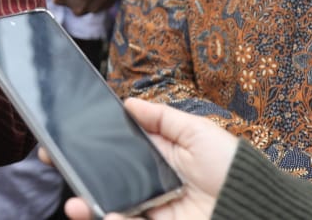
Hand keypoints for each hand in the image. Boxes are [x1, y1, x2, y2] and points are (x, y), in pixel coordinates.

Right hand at [57, 98, 238, 219]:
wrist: (257, 208)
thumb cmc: (233, 168)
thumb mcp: (199, 132)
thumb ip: (162, 118)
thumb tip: (127, 103)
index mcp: (160, 155)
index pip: (119, 147)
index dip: (92, 141)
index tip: (66, 133)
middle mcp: (151, 183)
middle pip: (106, 176)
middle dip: (78, 169)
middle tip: (53, 159)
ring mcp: (152, 209)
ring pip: (110, 205)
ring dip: (87, 203)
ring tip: (73, 204)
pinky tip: (103, 213)